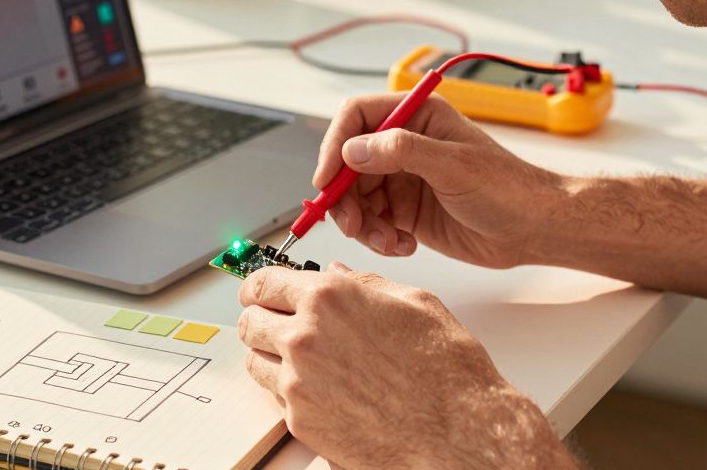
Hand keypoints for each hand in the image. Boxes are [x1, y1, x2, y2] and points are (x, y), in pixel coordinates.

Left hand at [238, 263, 574, 468]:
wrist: (457, 431)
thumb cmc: (445, 369)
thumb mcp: (413, 302)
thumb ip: (364, 284)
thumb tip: (338, 274)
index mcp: (330, 297)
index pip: (264, 281)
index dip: (258, 285)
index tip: (258, 291)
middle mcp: (305, 336)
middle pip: (249, 320)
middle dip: (260, 318)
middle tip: (274, 323)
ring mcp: (298, 382)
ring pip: (254, 359)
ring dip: (268, 355)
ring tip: (295, 358)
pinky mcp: (300, 420)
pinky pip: (273, 397)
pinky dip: (285, 390)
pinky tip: (315, 388)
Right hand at [316, 93, 566, 267]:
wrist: (534, 229)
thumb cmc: (509, 188)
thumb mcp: (454, 165)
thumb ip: (402, 151)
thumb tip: (355, 149)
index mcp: (417, 116)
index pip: (356, 117)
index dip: (335, 145)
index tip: (327, 179)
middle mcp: (404, 145)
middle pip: (348, 162)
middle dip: (344, 196)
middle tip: (351, 224)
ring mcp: (403, 179)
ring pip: (356, 197)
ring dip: (362, 223)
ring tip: (386, 240)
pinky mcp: (406, 211)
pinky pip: (373, 222)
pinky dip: (378, 238)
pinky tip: (403, 245)